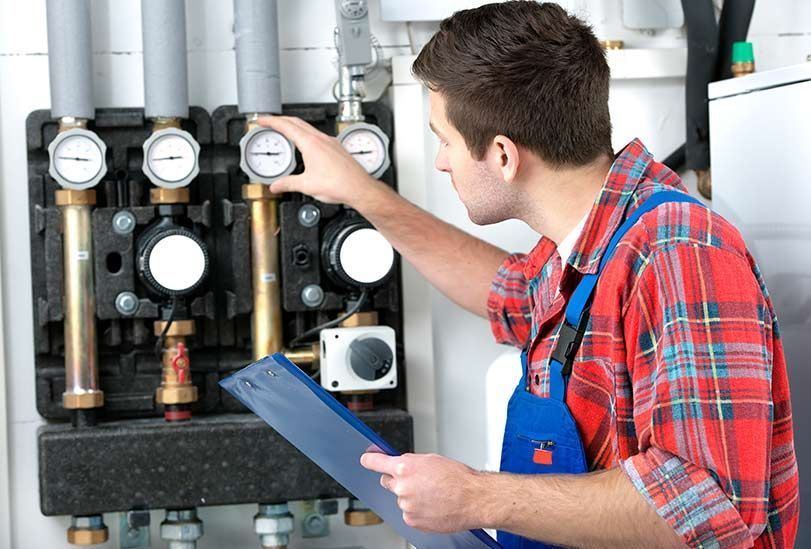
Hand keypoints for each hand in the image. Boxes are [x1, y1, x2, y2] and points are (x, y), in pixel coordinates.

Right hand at [256, 116, 379, 206]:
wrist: (359, 188)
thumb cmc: (340, 184)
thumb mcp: (307, 185)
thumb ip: (288, 184)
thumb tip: (276, 186)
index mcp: (311, 144)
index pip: (286, 126)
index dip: (271, 121)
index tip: (262, 120)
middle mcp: (322, 139)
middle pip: (297, 122)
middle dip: (280, 120)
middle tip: (269, 122)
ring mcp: (331, 142)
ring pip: (308, 128)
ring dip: (294, 127)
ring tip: (285, 132)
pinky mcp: (337, 148)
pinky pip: (318, 136)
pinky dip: (306, 135)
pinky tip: (306, 145)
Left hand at [360, 452, 483, 532]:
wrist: (473, 499)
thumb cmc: (458, 478)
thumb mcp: (431, 459)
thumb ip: (411, 462)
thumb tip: (400, 464)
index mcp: (405, 467)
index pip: (376, 463)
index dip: (369, 460)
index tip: (365, 460)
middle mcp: (402, 487)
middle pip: (388, 482)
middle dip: (397, 480)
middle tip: (417, 481)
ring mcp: (406, 505)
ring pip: (401, 498)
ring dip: (411, 496)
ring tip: (433, 495)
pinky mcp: (412, 520)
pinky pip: (409, 513)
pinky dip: (417, 510)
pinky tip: (432, 505)